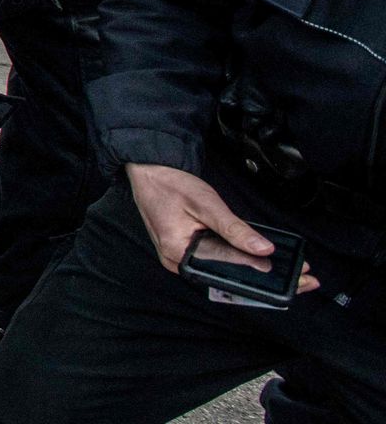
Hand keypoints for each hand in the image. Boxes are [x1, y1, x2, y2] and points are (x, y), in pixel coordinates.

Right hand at [126, 163, 318, 292]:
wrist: (148, 170)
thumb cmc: (171, 184)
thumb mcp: (207, 204)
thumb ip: (235, 229)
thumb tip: (264, 249)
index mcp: (178, 255)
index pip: (227, 271)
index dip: (262, 275)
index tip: (294, 279)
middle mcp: (177, 263)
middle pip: (228, 278)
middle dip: (268, 281)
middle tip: (302, 280)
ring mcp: (180, 259)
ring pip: (224, 273)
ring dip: (257, 273)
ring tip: (291, 275)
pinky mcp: (185, 252)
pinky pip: (216, 263)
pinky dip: (241, 264)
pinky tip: (262, 264)